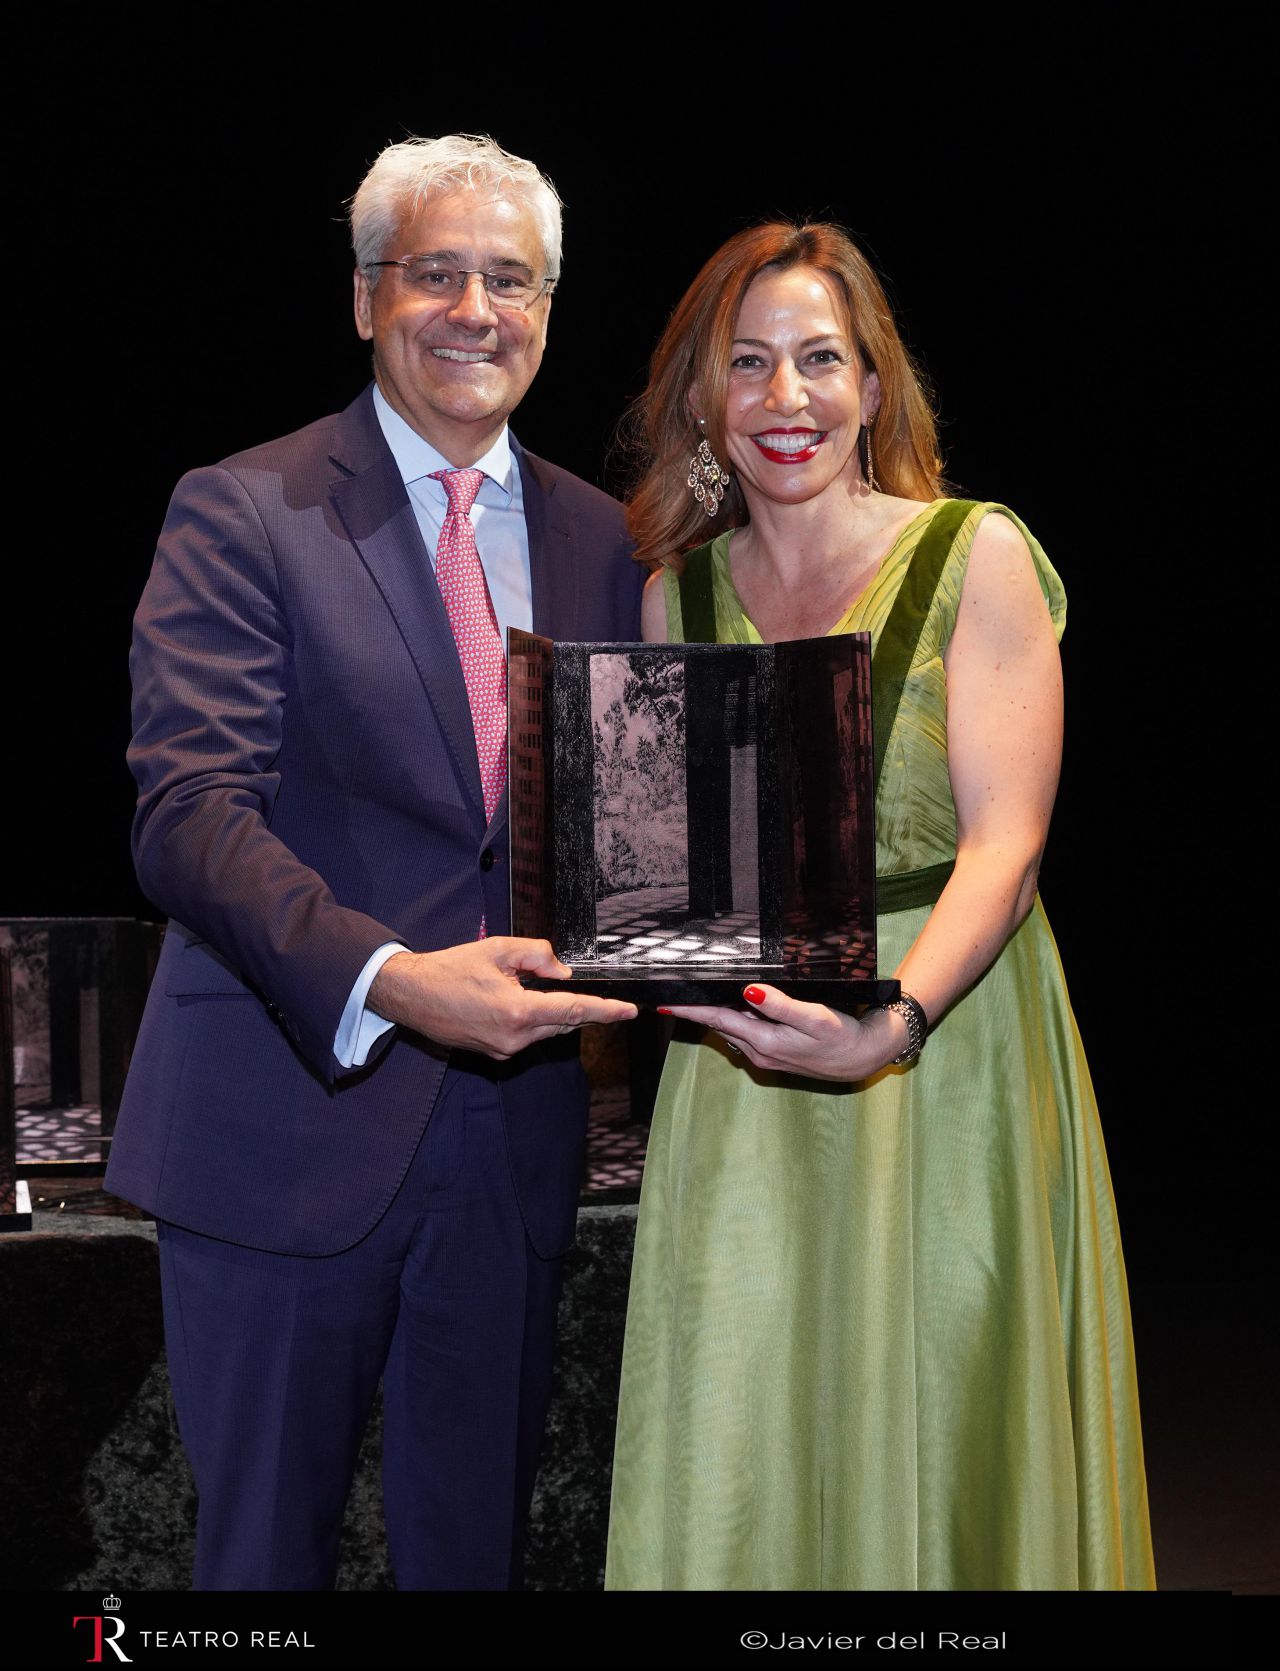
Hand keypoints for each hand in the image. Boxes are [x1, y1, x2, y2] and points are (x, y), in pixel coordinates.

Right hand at [368, 938, 636, 1059]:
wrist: (411, 995)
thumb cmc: (451, 969)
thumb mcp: (498, 949)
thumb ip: (539, 955)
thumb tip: (563, 972)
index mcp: (518, 1011)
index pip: (574, 1011)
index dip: (605, 1011)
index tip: (629, 1011)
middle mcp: (514, 1037)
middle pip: (562, 1022)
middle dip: (571, 1005)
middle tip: (560, 983)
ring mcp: (503, 1050)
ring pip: (546, 1031)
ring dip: (547, 1011)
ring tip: (518, 986)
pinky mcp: (494, 1053)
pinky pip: (526, 1036)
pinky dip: (530, 1019)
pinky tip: (509, 1001)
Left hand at [661, 984, 908, 1081]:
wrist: (863, 1057)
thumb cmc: (842, 1036)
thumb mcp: (813, 1018)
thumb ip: (779, 1006)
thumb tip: (747, 993)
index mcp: (764, 1042)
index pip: (718, 1020)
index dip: (691, 1010)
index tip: (665, 1002)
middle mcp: (760, 1052)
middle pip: (720, 1025)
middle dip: (696, 1010)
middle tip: (673, 991)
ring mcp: (767, 1054)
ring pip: (732, 1029)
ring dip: (713, 1014)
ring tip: (693, 995)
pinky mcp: (776, 1053)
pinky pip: (746, 1033)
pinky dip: (734, 1019)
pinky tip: (732, 1005)